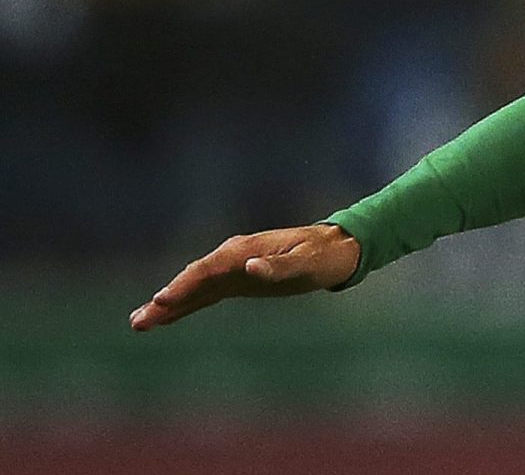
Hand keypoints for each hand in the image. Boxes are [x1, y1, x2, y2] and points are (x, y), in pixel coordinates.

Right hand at [128, 223, 360, 331]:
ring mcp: (233, 269)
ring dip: (169, 305)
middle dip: (167, 299)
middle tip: (140, 321)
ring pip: (195, 288)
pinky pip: (206, 295)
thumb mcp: (306, 263)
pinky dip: (186, 306)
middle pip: (193, 278)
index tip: (162, 301)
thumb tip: (249, 267)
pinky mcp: (238, 281)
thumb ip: (279, 266)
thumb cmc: (322, 256)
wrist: (336, 249)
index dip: (184, 285)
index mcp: (245, 250)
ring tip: (140, 324)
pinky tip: (166, 319)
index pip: (207, 268)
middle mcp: (233, 257)